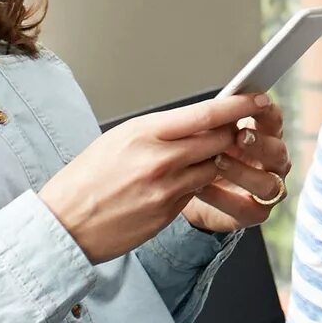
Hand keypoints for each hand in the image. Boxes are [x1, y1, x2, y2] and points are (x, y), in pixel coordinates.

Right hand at [41, 93, 270, 263]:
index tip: (257, 98)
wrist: (64, 224)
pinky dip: (198, 184)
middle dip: (233, 134)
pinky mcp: (169, 213)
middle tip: (238, 129)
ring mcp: (167, 188)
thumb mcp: (119, 139)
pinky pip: (197, 192)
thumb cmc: (85, 178)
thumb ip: (160, 130)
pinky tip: (182, 182)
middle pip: (220, 141)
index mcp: (145, 132)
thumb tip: (196, 122)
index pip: (206, 114)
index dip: (238, 106)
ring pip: (214, 168)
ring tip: (207, 156)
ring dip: (218, 161)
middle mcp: (160, 159)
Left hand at [182, 104, 294, 233]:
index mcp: (267, 136)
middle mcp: (274, 163)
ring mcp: (268, 189)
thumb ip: (219, 121)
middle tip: (240, 135)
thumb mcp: (209, 133)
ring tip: (217, 162)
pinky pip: (245, 207)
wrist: (186, 192)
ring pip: (267, 183)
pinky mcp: (255, 213)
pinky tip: (201, 187)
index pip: (274, 120)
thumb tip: (219, 101)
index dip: (267, 112)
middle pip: (278, 151)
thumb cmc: (203, 153)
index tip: (257, 102)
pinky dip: (222, 197)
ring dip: (243, 171)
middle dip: (260, 143)